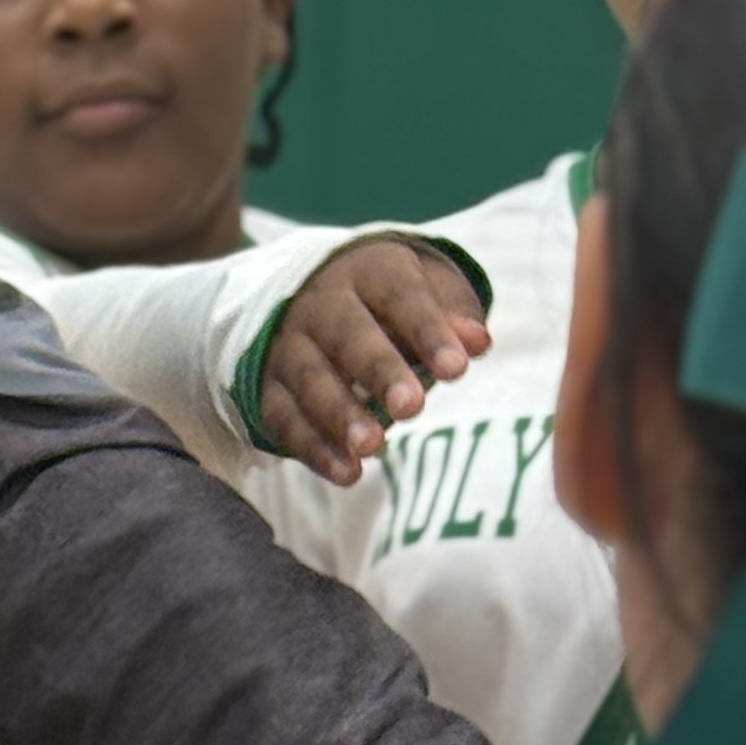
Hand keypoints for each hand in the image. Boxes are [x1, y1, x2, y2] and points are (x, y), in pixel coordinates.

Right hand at [255, 240, 492, 484]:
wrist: (314, 296)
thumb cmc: (390, 302)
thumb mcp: (427, 291)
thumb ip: (453, 314)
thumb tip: (477, 342)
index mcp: (366, 271)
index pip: (398, 295)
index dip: (427, 330)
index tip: (457, 369)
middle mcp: (320, 303)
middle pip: (347, 334)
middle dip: (378, 370)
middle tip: (411, 408)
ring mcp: (287, 344)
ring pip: (310, 377)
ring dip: (339, 413)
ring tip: (372, 446)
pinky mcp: (268, 385)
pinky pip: (283, 416)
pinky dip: (313, 447)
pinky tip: (347, 473)